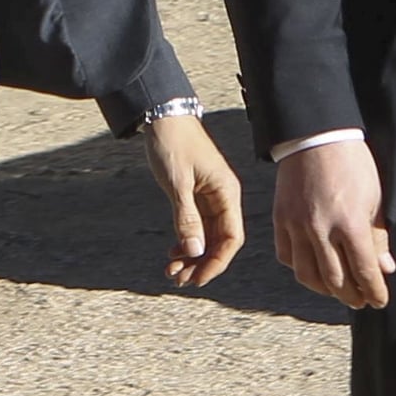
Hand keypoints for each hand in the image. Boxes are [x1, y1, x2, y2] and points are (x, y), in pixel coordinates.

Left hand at [143, 111, 245, 287]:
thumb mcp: (177, 182)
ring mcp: (210, 198)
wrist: (164, 116)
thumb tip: (195, 251)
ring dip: (191, 257)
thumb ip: (186, 218)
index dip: (216, 263)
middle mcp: (223, 198)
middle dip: (201, 264)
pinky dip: (186, 242)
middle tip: (178, 280)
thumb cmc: (173, 143)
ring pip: (207, 237)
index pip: (231, 239)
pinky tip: (172, 254)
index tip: (197, 279)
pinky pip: (196, 226)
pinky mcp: (196, 195)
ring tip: (171, 271)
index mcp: (227, 193)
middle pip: (219, 242)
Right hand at [273, 138, 392, 310]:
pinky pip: (286, 255)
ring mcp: (296, 225)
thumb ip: (378, 236)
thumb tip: (385, 268)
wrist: (316, 136)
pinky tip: (312, 269)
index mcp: (349, 224)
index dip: (374, 291)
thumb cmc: (352, 163)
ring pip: (307, 274)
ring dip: (324, 289)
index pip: (364, 271)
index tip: (379, 301)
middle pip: (335, 280)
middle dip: (351, 296)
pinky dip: (300, 268)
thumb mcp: (374, 198)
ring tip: (337, 291)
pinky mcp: (280, 219)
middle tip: (360, 302)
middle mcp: (320, 229)